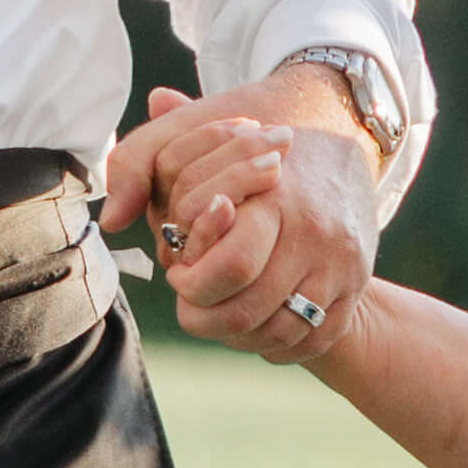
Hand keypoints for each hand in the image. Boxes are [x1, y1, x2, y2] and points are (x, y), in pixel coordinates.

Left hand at [109, 89, 377, 364]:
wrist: (343, 124)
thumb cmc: (253, 134)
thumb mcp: (193, 130)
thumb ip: (142, 161)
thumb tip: (110, 219)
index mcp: (277, 195)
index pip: (229, 267)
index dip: (190, 282)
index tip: (176, 269)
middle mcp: (316, 232)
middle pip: (248, 311)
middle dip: (206, 318)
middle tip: (191, 302)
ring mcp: (343, 263)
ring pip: (280, 334)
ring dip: (239, 337)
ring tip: (219, 313)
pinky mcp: (357, 283)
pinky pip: (314, 340)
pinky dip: (279, 344)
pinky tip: (256, 323)